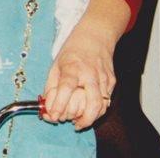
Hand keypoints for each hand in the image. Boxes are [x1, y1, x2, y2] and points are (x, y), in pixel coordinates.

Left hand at [42, 0, 126, 129]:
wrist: (95, 37)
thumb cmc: (72, 51)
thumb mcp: (55, 65)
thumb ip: (51, 87)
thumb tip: (47, 108)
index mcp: (73, 67)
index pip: (67, 89)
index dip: (60, 105)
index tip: (54, 116)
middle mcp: (91, 74)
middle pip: (91, 103)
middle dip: (80, 118)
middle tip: (69, 121)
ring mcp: (104, 79)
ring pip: (101, 106)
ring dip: (90, 119)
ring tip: (79, 122)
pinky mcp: (112, 82)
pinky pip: (106, 102)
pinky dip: (97, 111)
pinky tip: (87, 112)